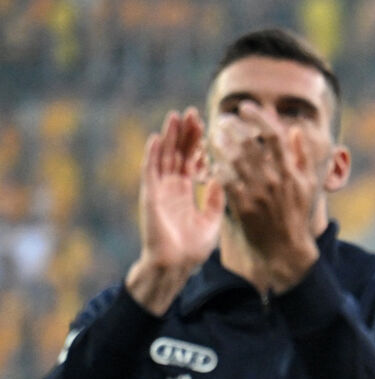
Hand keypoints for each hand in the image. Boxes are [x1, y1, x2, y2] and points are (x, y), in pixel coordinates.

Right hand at [127, 109, 222, 314]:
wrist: (177, 266)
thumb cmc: (193, 248)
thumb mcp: (212, 219)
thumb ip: (215, 198)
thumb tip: (220, 175)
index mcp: (186, 192)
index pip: (191, 161)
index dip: (198, 144)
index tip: (208, 125)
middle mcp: (171, 188)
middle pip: (177, 154)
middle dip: (185, 134)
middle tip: (193, 112)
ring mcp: (159, 190)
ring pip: (163, 157)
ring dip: (168, 137)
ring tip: (175, 116)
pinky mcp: (149, 196)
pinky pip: (149, 171)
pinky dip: (152, 154)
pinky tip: (156, 138)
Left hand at [217, 103, 319, 290]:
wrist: (286, 247)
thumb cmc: (296, 213)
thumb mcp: (307, 184)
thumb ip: (302, 156)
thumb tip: (295, 130)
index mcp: (291, 171)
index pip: (274, 135)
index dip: (258, 117)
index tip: (245, 107)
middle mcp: (275, 180)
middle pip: (249, 143)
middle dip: (232, 127)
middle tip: (221, 119)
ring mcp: (259, 193)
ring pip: (234, 160)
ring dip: (220, 144)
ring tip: (212, 135)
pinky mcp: (244, 206)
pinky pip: (225, 180)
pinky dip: (216, 168)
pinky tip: (209, 160)